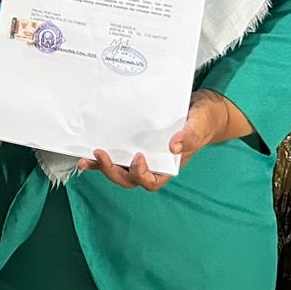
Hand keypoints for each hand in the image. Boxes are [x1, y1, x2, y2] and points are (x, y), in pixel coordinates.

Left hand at [77, 89, 246, 190]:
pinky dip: (101, 157)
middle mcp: (153, 163)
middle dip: (113, 171)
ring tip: (86, 159)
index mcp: (169, 166)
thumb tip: (173, 146)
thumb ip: (190, 136)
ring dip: (102, 167)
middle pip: (129, 179)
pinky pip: (116, 154)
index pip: (151, 181)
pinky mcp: (133, 143)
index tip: (137, 158)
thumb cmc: (204, 119)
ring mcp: (142, 155)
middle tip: (101, 155)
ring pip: (119, 169)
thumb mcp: (200, 124)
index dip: (141, 174)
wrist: (202, 108)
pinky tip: (88, 155)